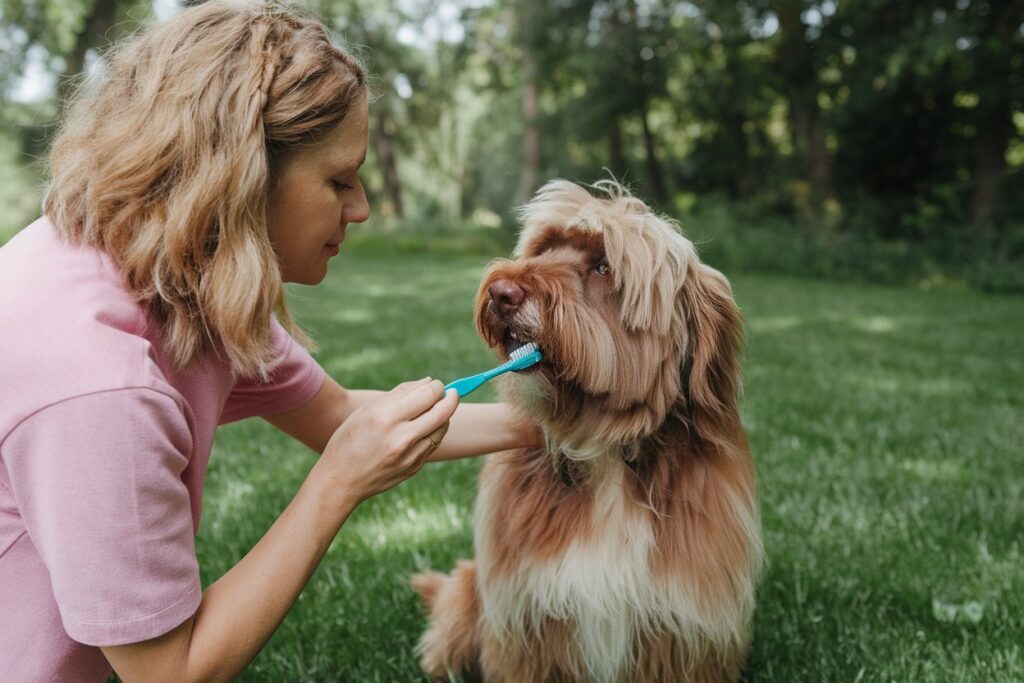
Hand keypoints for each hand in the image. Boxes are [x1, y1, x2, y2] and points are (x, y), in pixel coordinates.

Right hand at [318, 377, 458, 507]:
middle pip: (443, 411)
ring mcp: (410, 455)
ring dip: (444, 415)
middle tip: (451, 393)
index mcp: (386, 418)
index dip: (437, 386)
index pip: (427, 395)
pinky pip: (434, 443)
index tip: (437, 384)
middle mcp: (401, 437)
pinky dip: (435, 431)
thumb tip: (428, 382)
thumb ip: (400, 394)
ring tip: (436, 409)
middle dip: (451, 398)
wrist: (341, 480)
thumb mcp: (366, 411)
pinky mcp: (415, 467)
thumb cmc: (349, 439)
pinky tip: (426, 427)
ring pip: (442, 428)